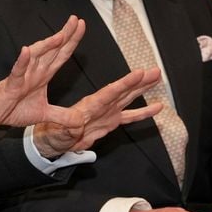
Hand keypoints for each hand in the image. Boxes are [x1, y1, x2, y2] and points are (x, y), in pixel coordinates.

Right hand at [0, 16, 86, 132]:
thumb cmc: (13, 108)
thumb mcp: (44, 115)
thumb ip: (62, 117)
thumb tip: (81, 122)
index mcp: (43, 75)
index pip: (61, 54)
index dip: (71, 41)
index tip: (80, 25)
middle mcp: (35, 71)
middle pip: (52, 50)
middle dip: (64, 36)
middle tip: (75, 20)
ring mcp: (23, 76)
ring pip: (36, 57)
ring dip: (47, 46)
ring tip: (59, 36)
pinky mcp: (11, 84)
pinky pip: (17, 71)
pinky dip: (22, 61)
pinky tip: (26, 51)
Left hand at [32, 67, 163, 157]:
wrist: (54, 140)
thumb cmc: (53, 133)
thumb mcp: (58, 131)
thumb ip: (68, 126)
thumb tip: (76, 124)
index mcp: (89, 106)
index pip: (110, 92)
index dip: (125, 83)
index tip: (138, 73)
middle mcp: (102, 106)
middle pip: (123, 90)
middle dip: (140, 81)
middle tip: (155, 71)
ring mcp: (108, 112)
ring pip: (129, 97)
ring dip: (143, 88)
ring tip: (157, 78)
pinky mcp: (111, 121)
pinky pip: (130, 116)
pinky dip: (144, 112)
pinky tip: (157, 107)